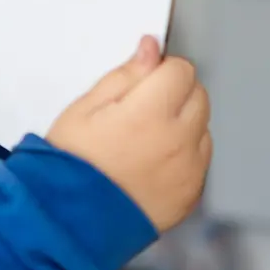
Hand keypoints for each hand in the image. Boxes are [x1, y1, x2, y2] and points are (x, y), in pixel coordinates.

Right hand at [46, 37, 211, 232]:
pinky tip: (149, 166)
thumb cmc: (68, 164)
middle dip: (174, 96)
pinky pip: (198, 162)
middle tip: (138, 113)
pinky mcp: (190, 194)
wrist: (67, 221)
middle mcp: (178, 140)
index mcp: (150, 112)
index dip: (158, 73)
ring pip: (202, 128)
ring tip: (141, 144)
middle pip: (198, 95)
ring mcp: (188, 170)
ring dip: (181, 127)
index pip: (181, 70)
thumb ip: (124, 76)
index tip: (140, 85)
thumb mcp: (83, 109)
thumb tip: (151, 49)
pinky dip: (181, 158)